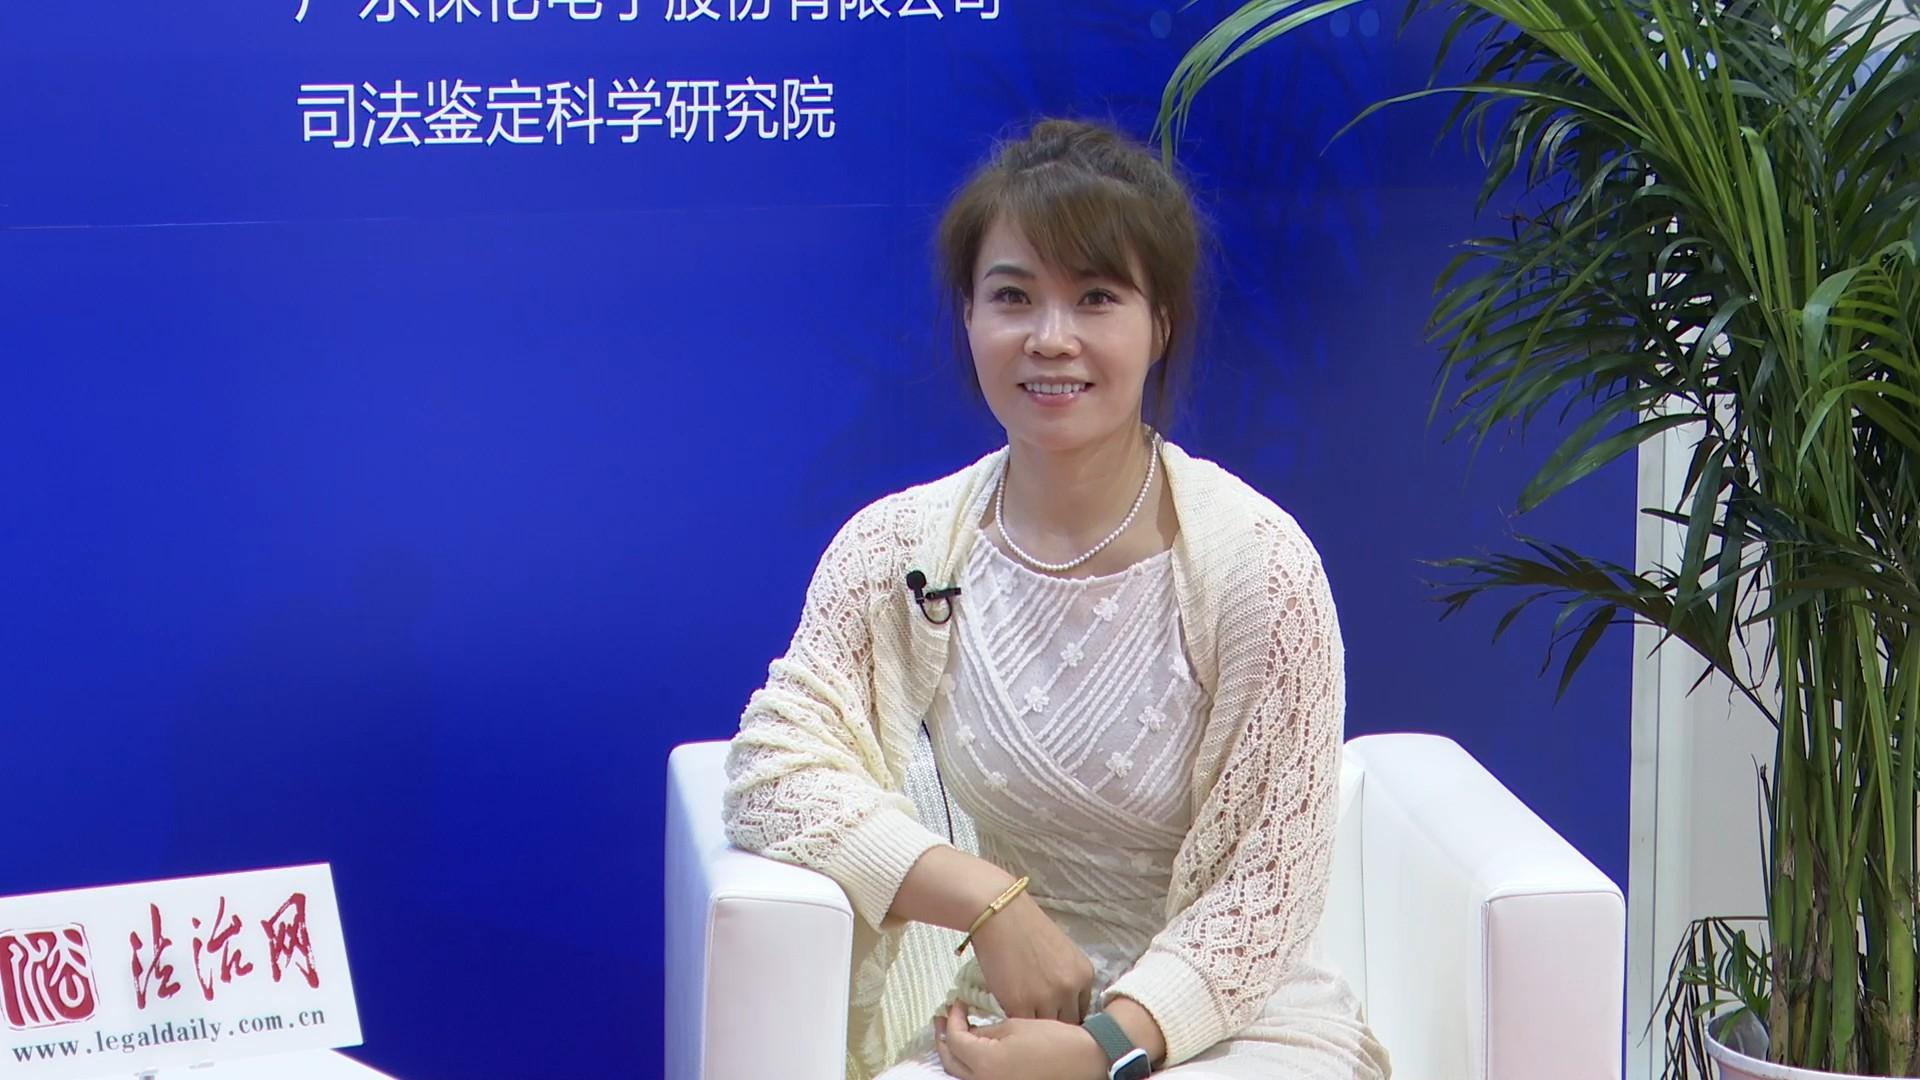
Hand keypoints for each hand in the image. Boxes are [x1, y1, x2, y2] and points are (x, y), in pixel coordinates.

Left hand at [935, 1002, 1107, 1079]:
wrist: (1084, 1058)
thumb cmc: (1053, 1038)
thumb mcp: (1015, 1024)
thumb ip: (986, 1028)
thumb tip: (970, 1028)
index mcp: (986, 1063)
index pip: (954, 1039)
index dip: (952, 1018)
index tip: (957, 1003)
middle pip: (951, 1061)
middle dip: (943, 1038)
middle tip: (942, 1019)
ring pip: (961, 1073)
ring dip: (955, 1051)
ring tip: (956, 1030)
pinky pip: (978, 1077)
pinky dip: (971, 1062)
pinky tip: (976, 1045)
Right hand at [969, 893, 1094, 1021]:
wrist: (999, 912)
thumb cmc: (1025, 925)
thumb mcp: (1062, 952)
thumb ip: (1067, 978)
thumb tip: (1061, 1003)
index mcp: (1084, 973)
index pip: (1083, 1011)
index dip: (1066, 1015)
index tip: (1053, 1015)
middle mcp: (1071, 987)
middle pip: (1068, 1023)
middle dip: (1054, 1024)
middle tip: (1037, 1020)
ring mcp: (1047, 998)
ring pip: (1045, 1028)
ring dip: (1034, 1027)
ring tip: (1023, 1023)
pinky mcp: (1020, 1005)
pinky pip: (1022, 1025)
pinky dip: (1016, 1025)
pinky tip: (1010, 1018)